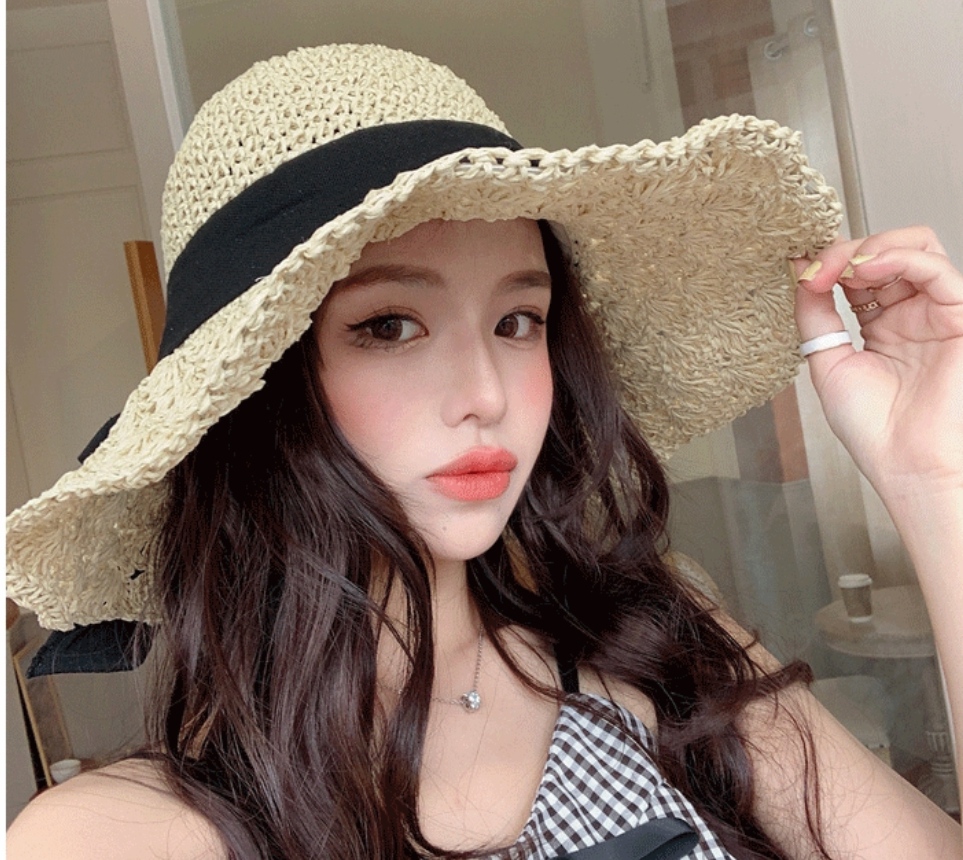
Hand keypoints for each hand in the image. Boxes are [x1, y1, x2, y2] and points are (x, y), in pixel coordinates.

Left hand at [793, 226, 962, 500]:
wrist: (907, 464)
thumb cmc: (875, 429)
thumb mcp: (829, 362)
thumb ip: (816, 316)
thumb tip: (800, 273)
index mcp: (880, 325)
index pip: (856, 273)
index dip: (827, 264)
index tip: (797, 269)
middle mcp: (910, 314)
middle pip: (886, 251)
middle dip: (846, 251)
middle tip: (817, 270)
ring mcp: (936, 312)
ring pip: (915, 247)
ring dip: (871, 248)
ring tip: (841, 270)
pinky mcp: (961, 316)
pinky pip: (936, 268)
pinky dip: (898, 258)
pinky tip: (866, 270)